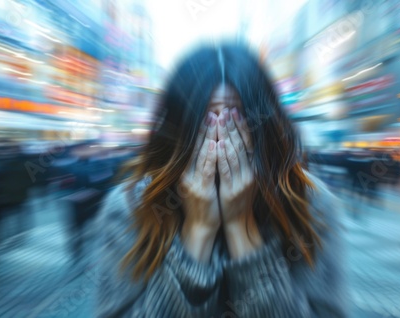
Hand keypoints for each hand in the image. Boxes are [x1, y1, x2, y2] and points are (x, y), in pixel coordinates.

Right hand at [179, 112, 218, 260]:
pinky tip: (214, 144)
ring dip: (208, 136)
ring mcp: (192, 181)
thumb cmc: (202, 203)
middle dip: (204, 128)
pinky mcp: (201, 189)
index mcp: (184, 171)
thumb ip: (198, 165)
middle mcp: (186, 173)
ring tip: (215, 120)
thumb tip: (206, 146)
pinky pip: (206, 169)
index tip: (206, 114)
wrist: (200, 226)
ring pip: (201, 154)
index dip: (199, 130)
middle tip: (211, 111)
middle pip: (195, 146)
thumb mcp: (197, 182)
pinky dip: (210, 156)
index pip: (192, 146)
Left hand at [217, 108, 262, 258]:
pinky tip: (217, 144)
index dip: (242, 126)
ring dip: (225, 135)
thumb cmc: (239, 197)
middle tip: (225, 110)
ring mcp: (242, 181)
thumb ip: (242, 160)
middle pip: (241, 144)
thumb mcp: (245, 177)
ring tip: (219, 121)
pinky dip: (221, 156)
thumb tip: (236, 139)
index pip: (248, 142)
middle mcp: (250, 172)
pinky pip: (226, 169)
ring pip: (233, 154)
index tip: (235, 111)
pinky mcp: (231, 189)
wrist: (238, 221)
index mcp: (254, 167)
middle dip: (232, 126)